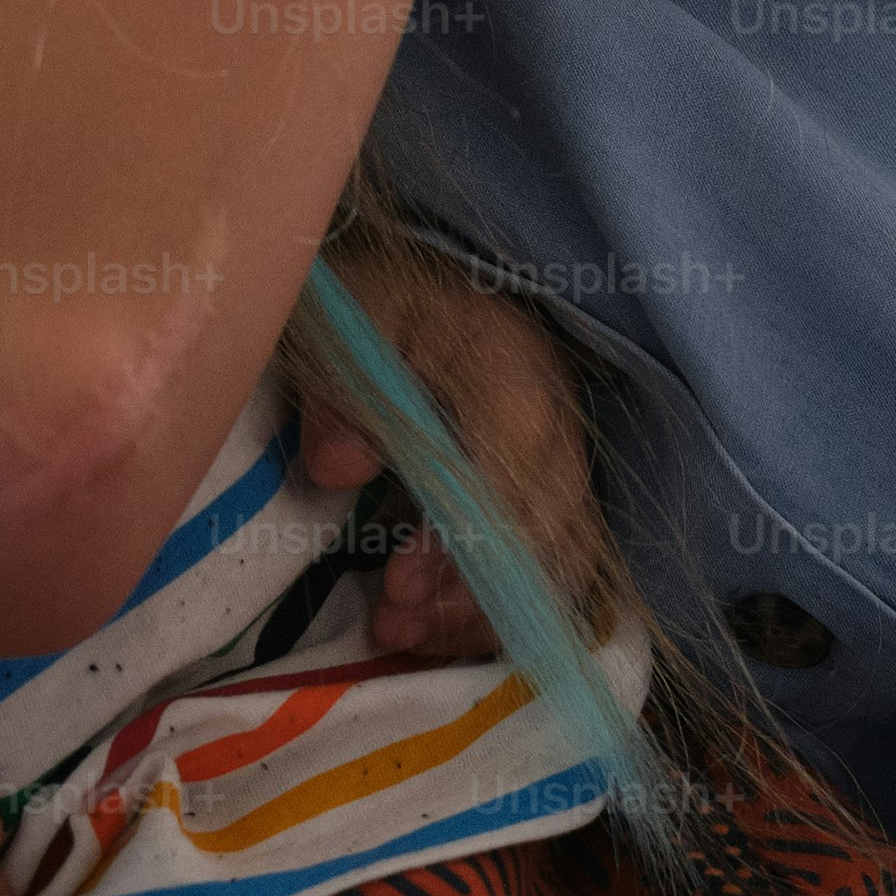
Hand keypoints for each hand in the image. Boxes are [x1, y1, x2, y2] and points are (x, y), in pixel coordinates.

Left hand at [285, 228, 612, 659]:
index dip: (466, 541)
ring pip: (554, 554)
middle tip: (391, 623)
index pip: (516, 471)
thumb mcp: (340, 320)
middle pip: (544, 527)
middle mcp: (552, 410)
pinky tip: (437, 626)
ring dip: (481, 608)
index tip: (398, 587)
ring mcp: (557, 445)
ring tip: (400, 632)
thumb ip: (339, 390)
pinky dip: (496, 601)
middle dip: (469, 593)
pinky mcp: (545, 474)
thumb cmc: (368, 285)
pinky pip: (546, 556)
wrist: (405, 263)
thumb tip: (338, 471)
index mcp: (507, 359)